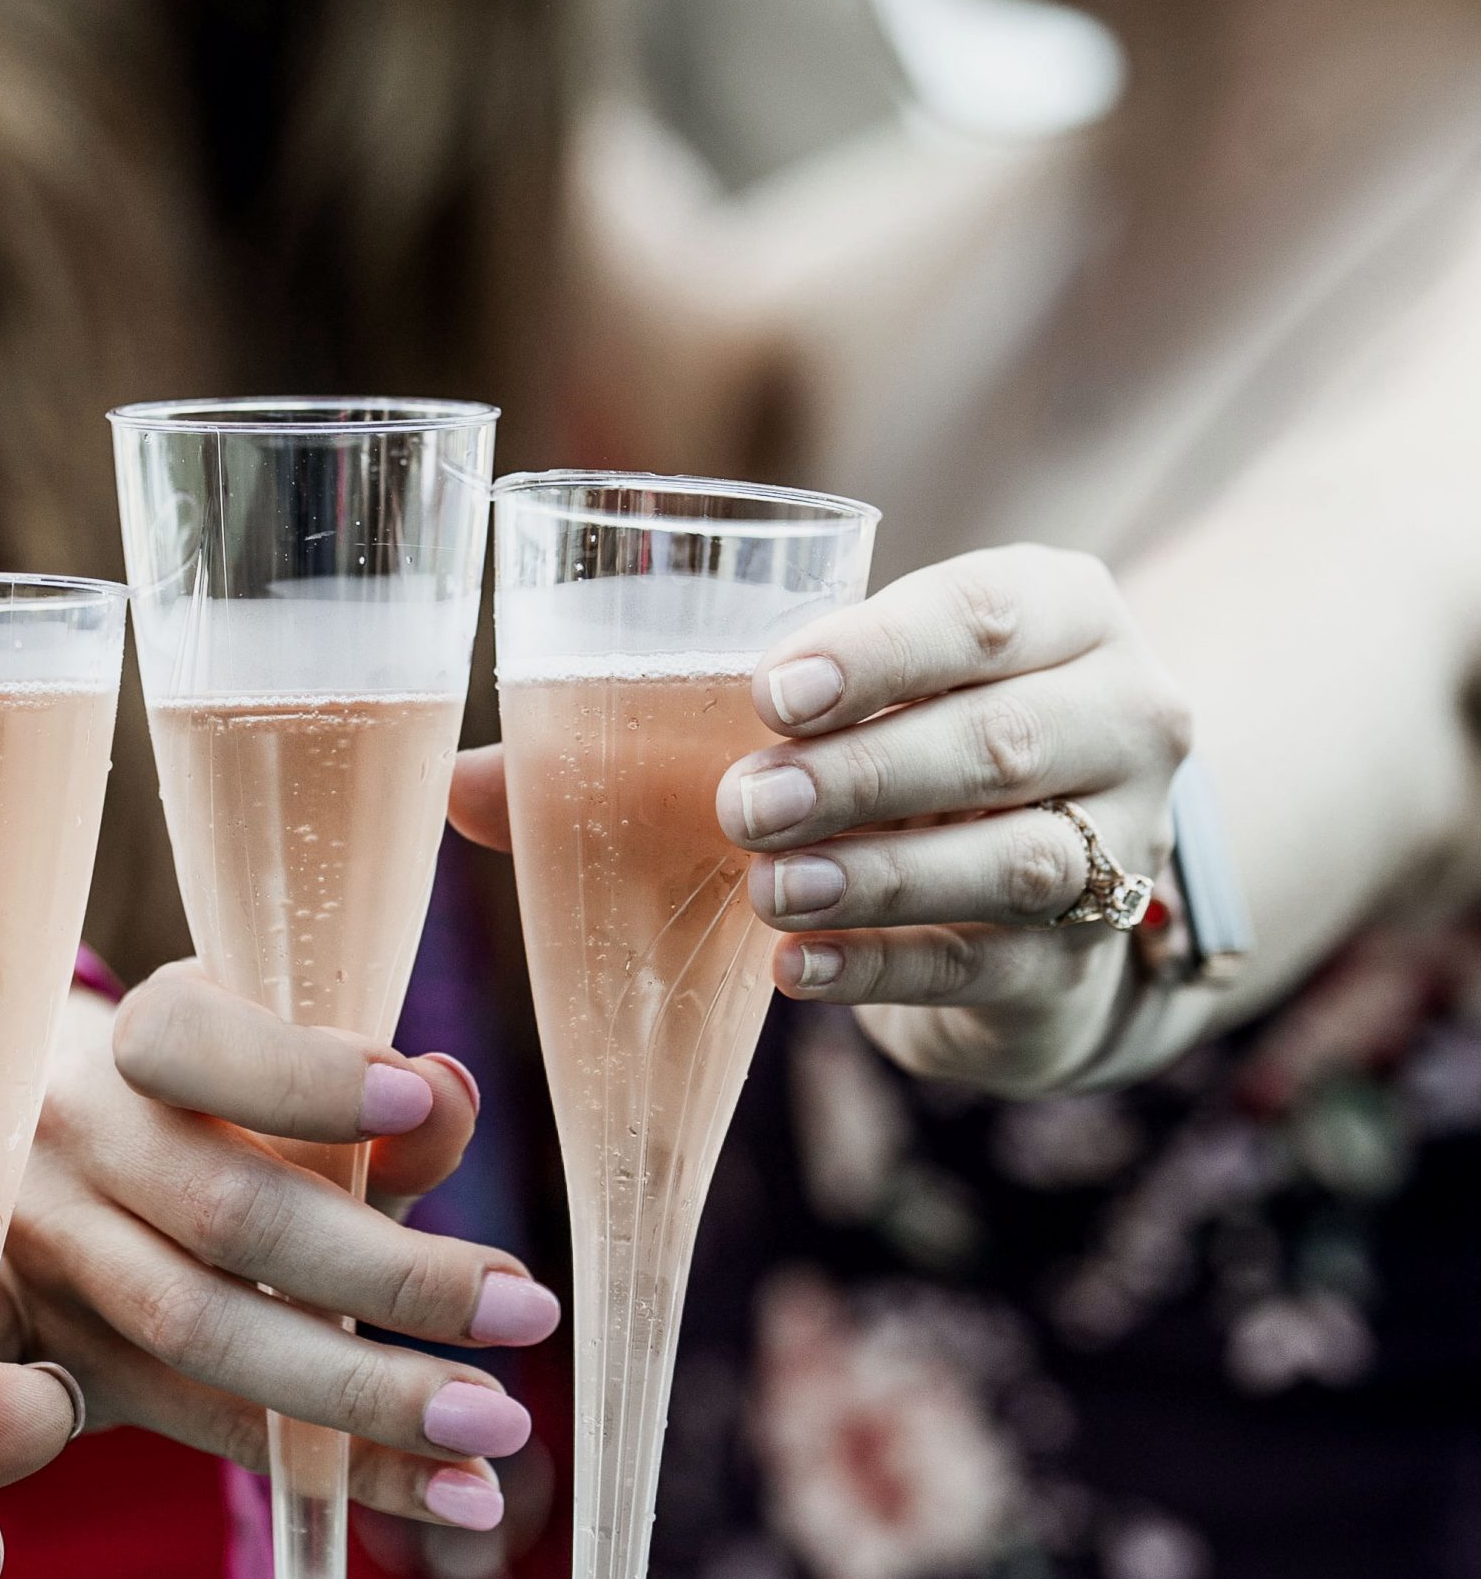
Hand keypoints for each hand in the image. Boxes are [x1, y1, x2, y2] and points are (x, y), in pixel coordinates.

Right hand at [0, 964, 560, 1527]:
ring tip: (494, 1422)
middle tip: (525, 1308)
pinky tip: (453, 1492)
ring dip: (368, 1392)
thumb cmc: (195, 1113)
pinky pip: (211, 1429)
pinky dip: (347, 1469)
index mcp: (131, 1047)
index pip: (189, 1043)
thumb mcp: (269, 1075)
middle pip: (222, 1215)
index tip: (418, 1099)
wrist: (17, 1173)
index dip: (300, 1076)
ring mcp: (52, 1266)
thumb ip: (362, 1085)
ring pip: (204, 1336)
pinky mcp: (66, 1372)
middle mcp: (73, 1150)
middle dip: (386, 1271)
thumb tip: (448, 1099)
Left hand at [447, 545, 1193, 1094]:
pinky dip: (885, 966)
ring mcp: (1120, 847)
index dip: (878, 650)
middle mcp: (1120, 716)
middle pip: (1001, 739)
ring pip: (1014, 858)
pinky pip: (987, 962)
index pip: (981, 610)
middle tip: (739, 803)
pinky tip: (794, 968)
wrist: (1029, 899)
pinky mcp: (1079, 962)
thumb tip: (459, 782)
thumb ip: (655, 732)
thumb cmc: (890, 765)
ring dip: (880, 873)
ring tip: (766, 888)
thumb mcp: (821, 720)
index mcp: (1056, 613)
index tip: (767, 690)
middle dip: (865, 771)